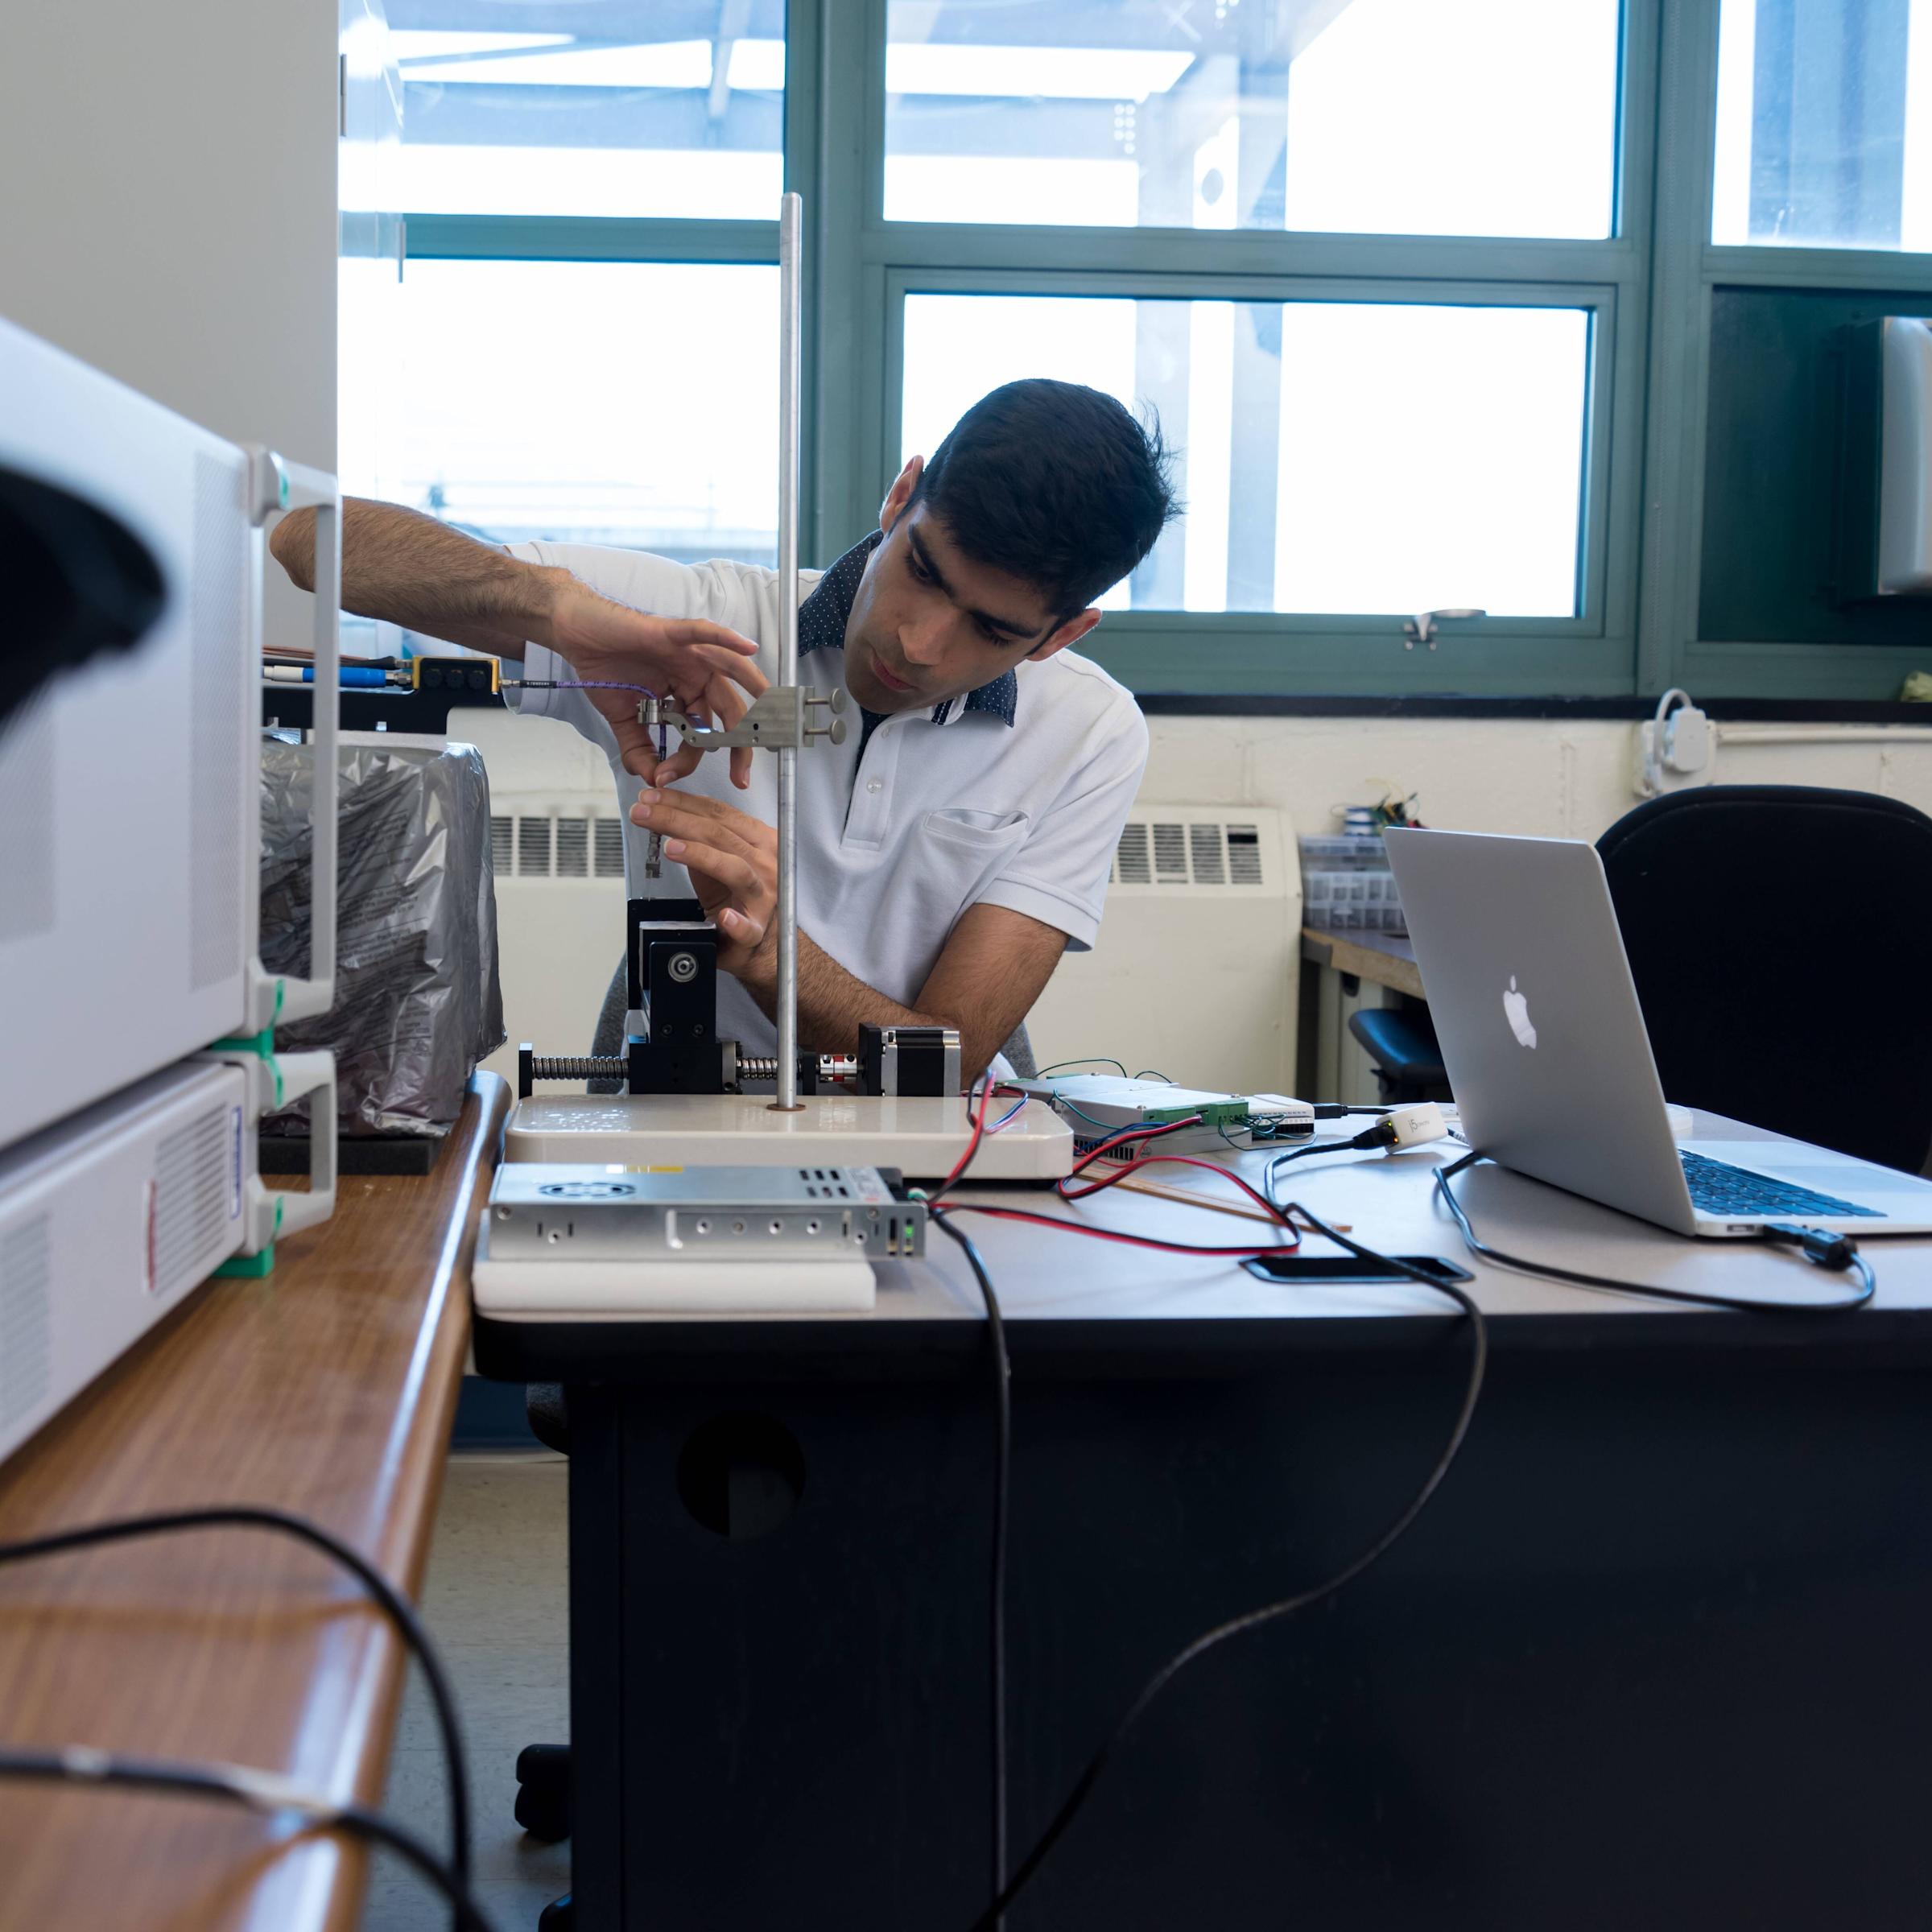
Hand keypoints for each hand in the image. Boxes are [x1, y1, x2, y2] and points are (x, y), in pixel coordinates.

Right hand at [546, 578, 767, 788]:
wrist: (578, 637)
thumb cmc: (604, 671)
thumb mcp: (623, 721)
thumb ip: (639, 751)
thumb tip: (652, 780)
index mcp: (686, 696)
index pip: (702, 734)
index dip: (688, 760)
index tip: (668, 777)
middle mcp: (694, 676)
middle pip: (728, 711)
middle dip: (739, 745)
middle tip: (740, 775)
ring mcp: (688, 654)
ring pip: (731, 671)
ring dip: (756, 689)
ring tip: (775, 711)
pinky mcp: (673, 634)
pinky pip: (704, 633)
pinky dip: (727, 638)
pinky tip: (748, 647)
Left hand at [630, 787, 776, 981]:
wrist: (761, 939)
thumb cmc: (736, 894)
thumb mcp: (718, 857)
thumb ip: (699, 835)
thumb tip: (662, 808)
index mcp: (758, 840)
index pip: (719, 813)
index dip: (683, 801)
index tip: (651, 795)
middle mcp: (766, 864)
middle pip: (720, 835)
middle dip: (676, 819)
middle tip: (642, 811)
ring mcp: (763, 897)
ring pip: (735, 870)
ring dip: (701, 856)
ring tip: (670, 848)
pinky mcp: (755, 931)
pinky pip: (747, 927)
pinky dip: (737, 923)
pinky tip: (724, 918)